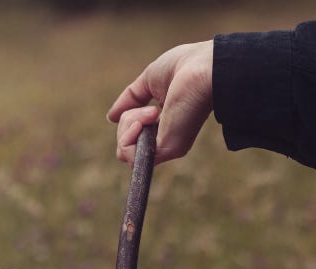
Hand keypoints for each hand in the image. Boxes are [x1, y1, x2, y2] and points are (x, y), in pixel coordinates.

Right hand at [107, 40, 213, 164]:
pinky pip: (129, 154)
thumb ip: (130, 99)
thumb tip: (111, 117)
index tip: (144, 106)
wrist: (204, 68)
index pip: (133, 138)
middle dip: (127, 123)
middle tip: (150, 109)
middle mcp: (165, 140)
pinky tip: (146, 119)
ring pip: (124, 151)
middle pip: (125, 146)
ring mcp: (166, 147)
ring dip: (129, 125)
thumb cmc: (184, 67)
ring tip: (151, 111)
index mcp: (164, 125)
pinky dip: (129, 134)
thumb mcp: (148, 81)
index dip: (129, 122)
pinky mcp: (166, 150)